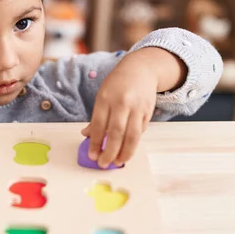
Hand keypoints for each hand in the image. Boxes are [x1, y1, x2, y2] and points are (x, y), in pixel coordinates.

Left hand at [81, 47, 185, 167]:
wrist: (140, 69)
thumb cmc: (116, 85)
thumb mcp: (102, 96)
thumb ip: (96, 117)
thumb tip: (86, 135)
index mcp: (105, 98)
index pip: (98, 125)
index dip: (94, 143)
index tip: (92, 156)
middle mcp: (121, 103)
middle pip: (116, 133)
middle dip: (109, 152)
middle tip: (103, 163)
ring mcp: (137, 107)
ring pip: (132, 136)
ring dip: (125, 152)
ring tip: (118, 162)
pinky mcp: (148, 111)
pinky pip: (141, 131)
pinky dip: (134, 142)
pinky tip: (127, 149)